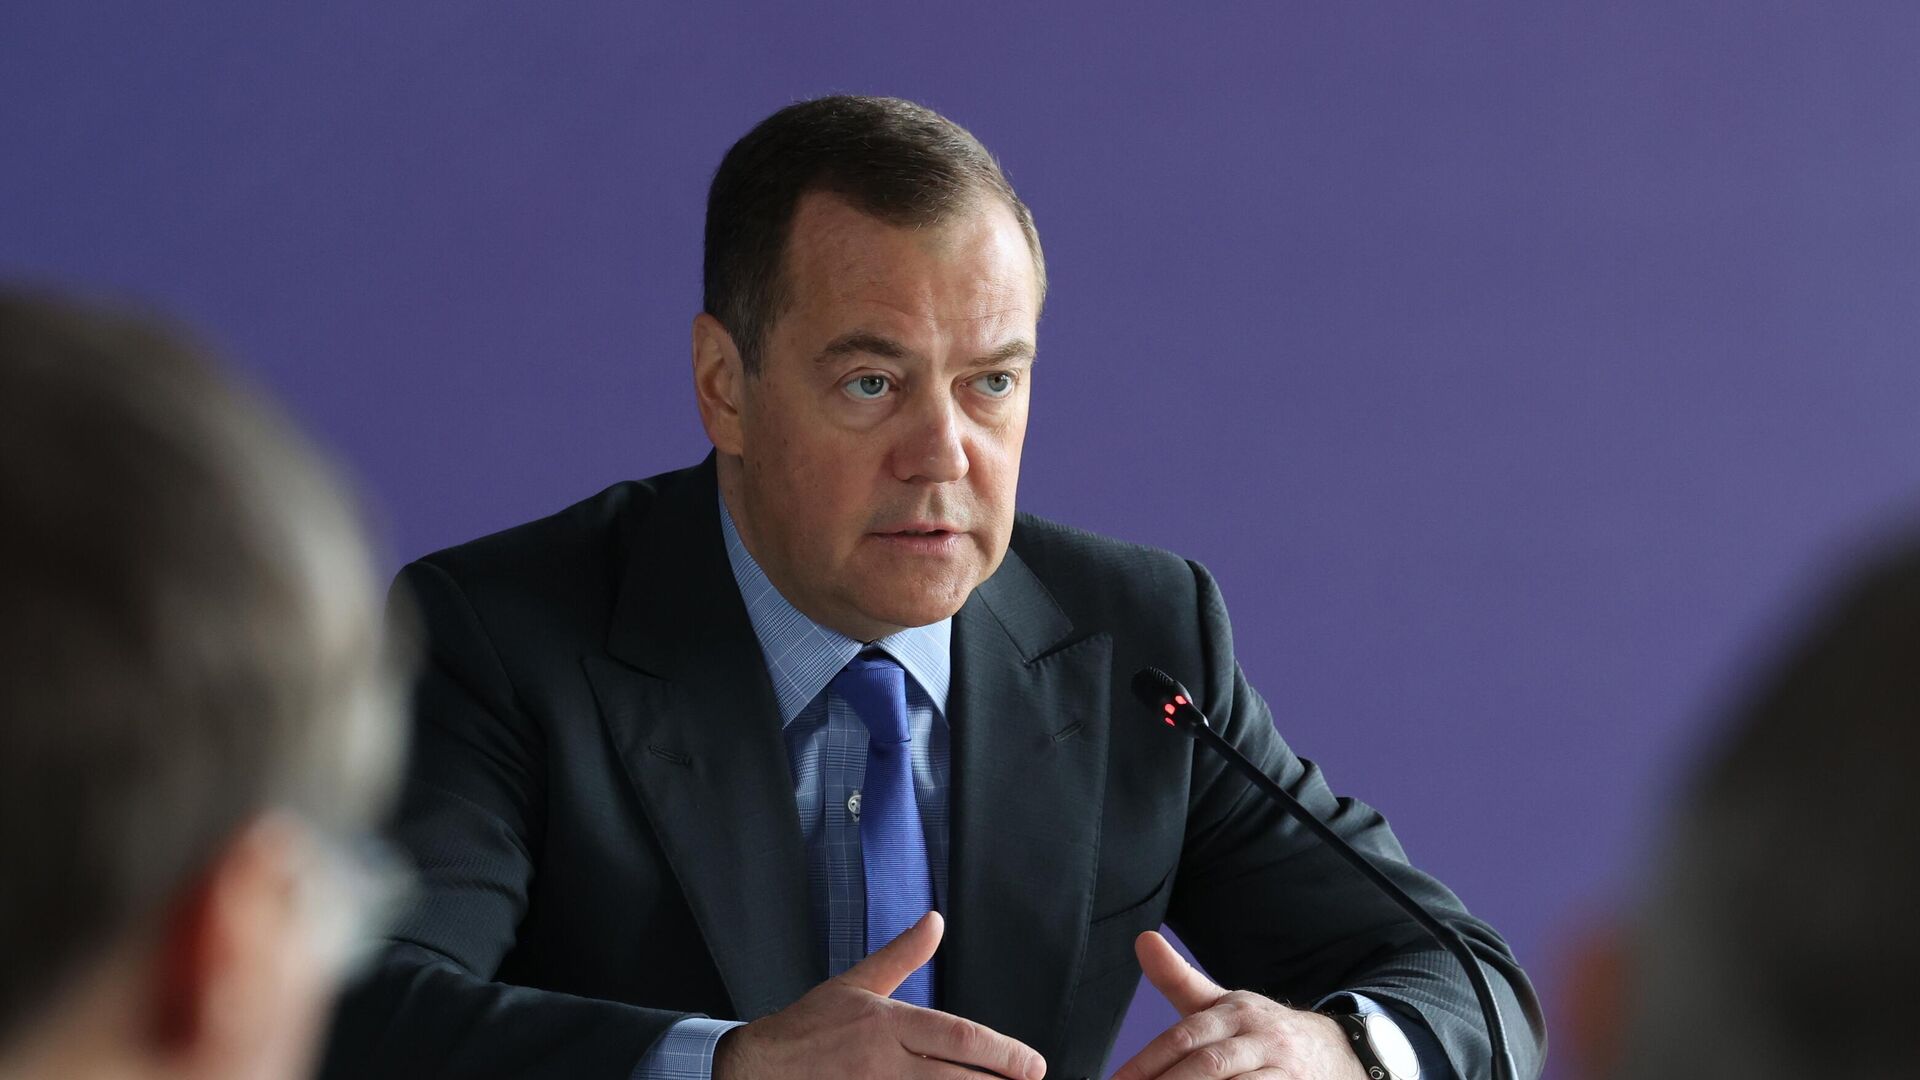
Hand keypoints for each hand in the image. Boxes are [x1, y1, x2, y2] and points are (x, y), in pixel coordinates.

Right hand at [713, 911, 1046, 1079]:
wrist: (759, 1068)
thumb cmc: (809, 1028)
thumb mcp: (857, 983)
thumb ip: (902, 955)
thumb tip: (934, 922)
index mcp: (889, 1023)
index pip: (958, 1037)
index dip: (1002, 1053)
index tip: (1032, 1064)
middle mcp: (886, 1063)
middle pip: (957, 1078)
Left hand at [1109, 932, 1363, 1079]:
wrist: (1339, 1052)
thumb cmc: (1263, 1032)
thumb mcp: (1224, 1004)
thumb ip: (1179, 980)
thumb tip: (1143, 940)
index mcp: (1235, 1012)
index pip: (1185, 1037)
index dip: (1148, 1062)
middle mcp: (1260, 1038)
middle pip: (1209, 1065)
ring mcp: (1283, 1069)